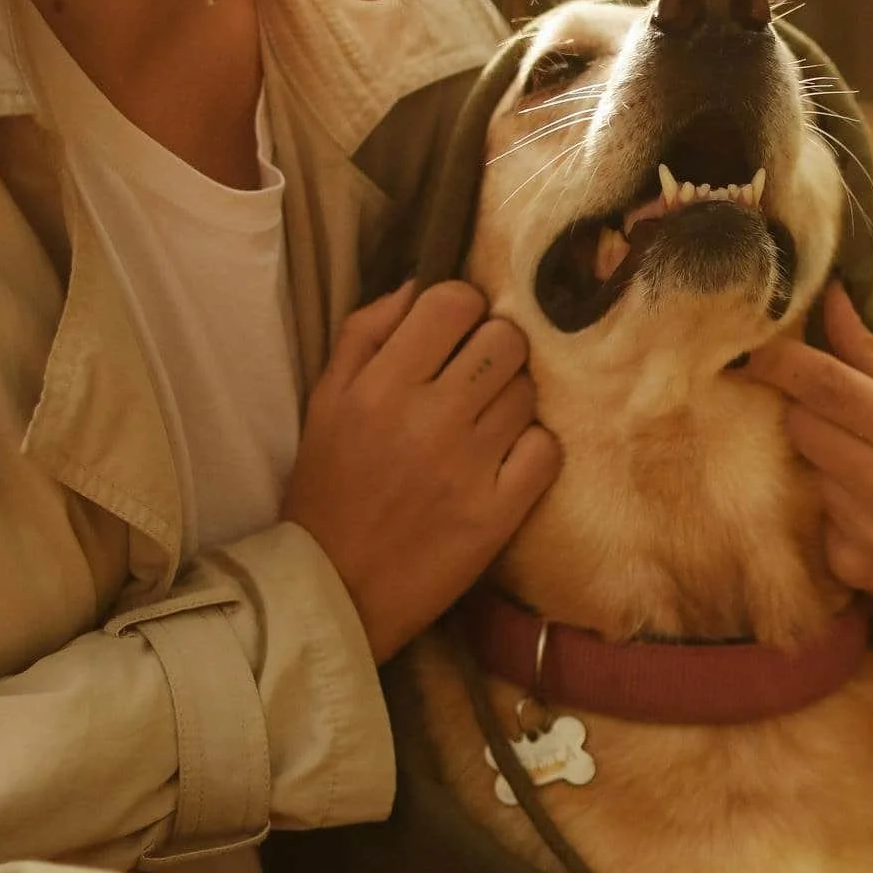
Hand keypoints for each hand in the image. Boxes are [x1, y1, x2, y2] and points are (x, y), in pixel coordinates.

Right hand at [283, 281, 559, 663]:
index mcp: (379, 384)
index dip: (461, 309)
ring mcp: (469, 465)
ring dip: (511, 401)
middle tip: (474, 380)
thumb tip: (418, 287)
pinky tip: (505, 460)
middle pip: (505, 339)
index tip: (453, 335)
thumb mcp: (325, 401)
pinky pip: (546, 449)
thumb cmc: (328, 488)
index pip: (453, 301)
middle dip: (493, 351)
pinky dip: (532, 449)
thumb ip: (365, 333)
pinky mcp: (498, 511)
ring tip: (483, 426)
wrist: (336, 586)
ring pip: (527, 392)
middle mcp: (428, 417)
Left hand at [746, 283, 872, 615]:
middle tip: (836, 416)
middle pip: (801, 425)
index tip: (751, 347)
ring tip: (863, 470)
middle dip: (803, 411)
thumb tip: (828, 295)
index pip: (826, 385)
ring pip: (801, 470)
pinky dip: (825, 508)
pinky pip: (810, 515)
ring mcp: (869, 532)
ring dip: (818, 461)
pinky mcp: (850, 567)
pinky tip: (864, 513)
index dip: (780, 361)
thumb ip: (872, 355)